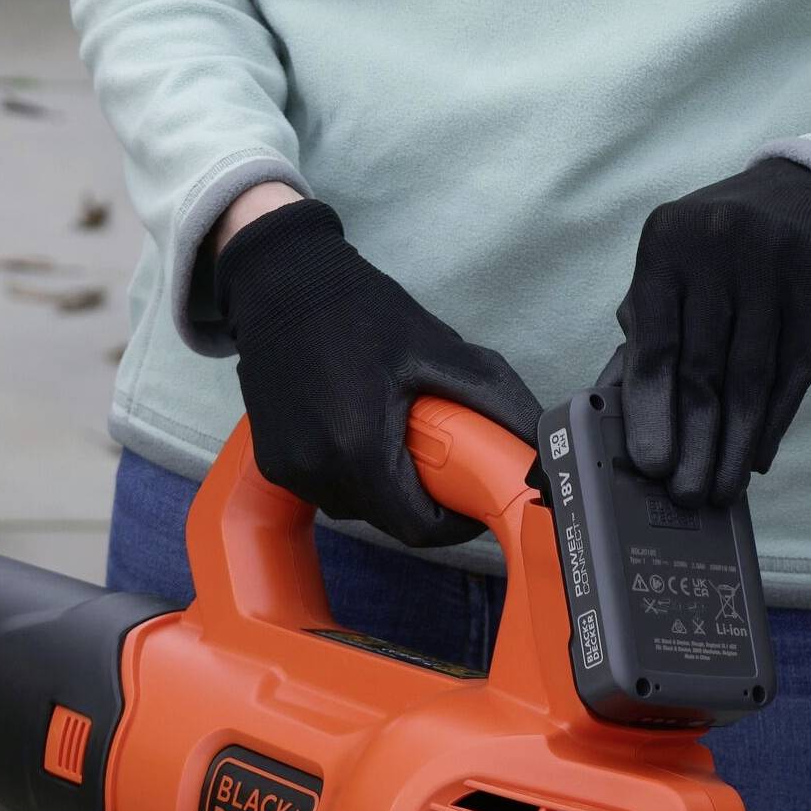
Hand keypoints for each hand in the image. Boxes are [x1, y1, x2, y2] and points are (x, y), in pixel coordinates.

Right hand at [214, 198, 542, 546]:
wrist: (281, 283)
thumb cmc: (358, 310)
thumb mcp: (437, 349)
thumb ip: (494, 400)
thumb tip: (538, 443)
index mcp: (361, 448)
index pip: (419, 528)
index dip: (454, 525)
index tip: (472, 501)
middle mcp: (319, 470)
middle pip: (389, 521)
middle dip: (422, 500)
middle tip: (441, 457)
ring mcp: (290, 471)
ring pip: (357, 509)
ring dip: (385, 489)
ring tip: (396, 436)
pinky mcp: (273, 465)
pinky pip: (326, 490)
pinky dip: (351, 474)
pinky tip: (357, 429)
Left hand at [617, 158, 810, 507]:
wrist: (806, 200)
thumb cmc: (715, 254)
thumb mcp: (671, 271)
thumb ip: (648, 331)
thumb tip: (627, 416)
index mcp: (668, 245)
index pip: (657, 344)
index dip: (653, 411)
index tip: (652, 463)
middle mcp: (723, 251)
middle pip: (706, 369)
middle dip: (696, 442)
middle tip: (686, 494)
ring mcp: (780, 271)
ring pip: (753, 380)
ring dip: (734, 445)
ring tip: (719, 490)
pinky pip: (794, 375)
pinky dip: (773, 422)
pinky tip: (755, 457)